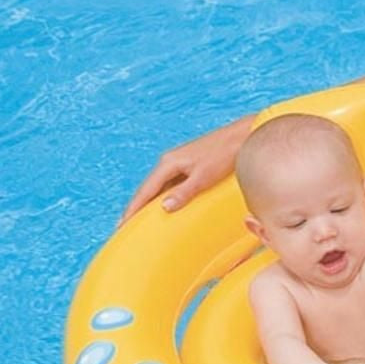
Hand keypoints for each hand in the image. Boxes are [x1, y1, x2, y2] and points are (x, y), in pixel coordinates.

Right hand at [120, 113, 255, 223]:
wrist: (242, 137)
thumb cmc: (225, 155)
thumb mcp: (204, 177)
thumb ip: (184, 192)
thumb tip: (164, 207)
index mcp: (169, 163)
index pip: (145, 191)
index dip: (133, 208)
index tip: (122, 224)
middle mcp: (170, 161)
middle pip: (148, 188)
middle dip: (136, 207)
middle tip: (125, 226)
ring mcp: (179, 162)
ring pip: (159, 186)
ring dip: (149, 202)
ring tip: (141, 220)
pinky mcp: (189, 165)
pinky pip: (170, 183)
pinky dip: (164, 196)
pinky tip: (164, 205)